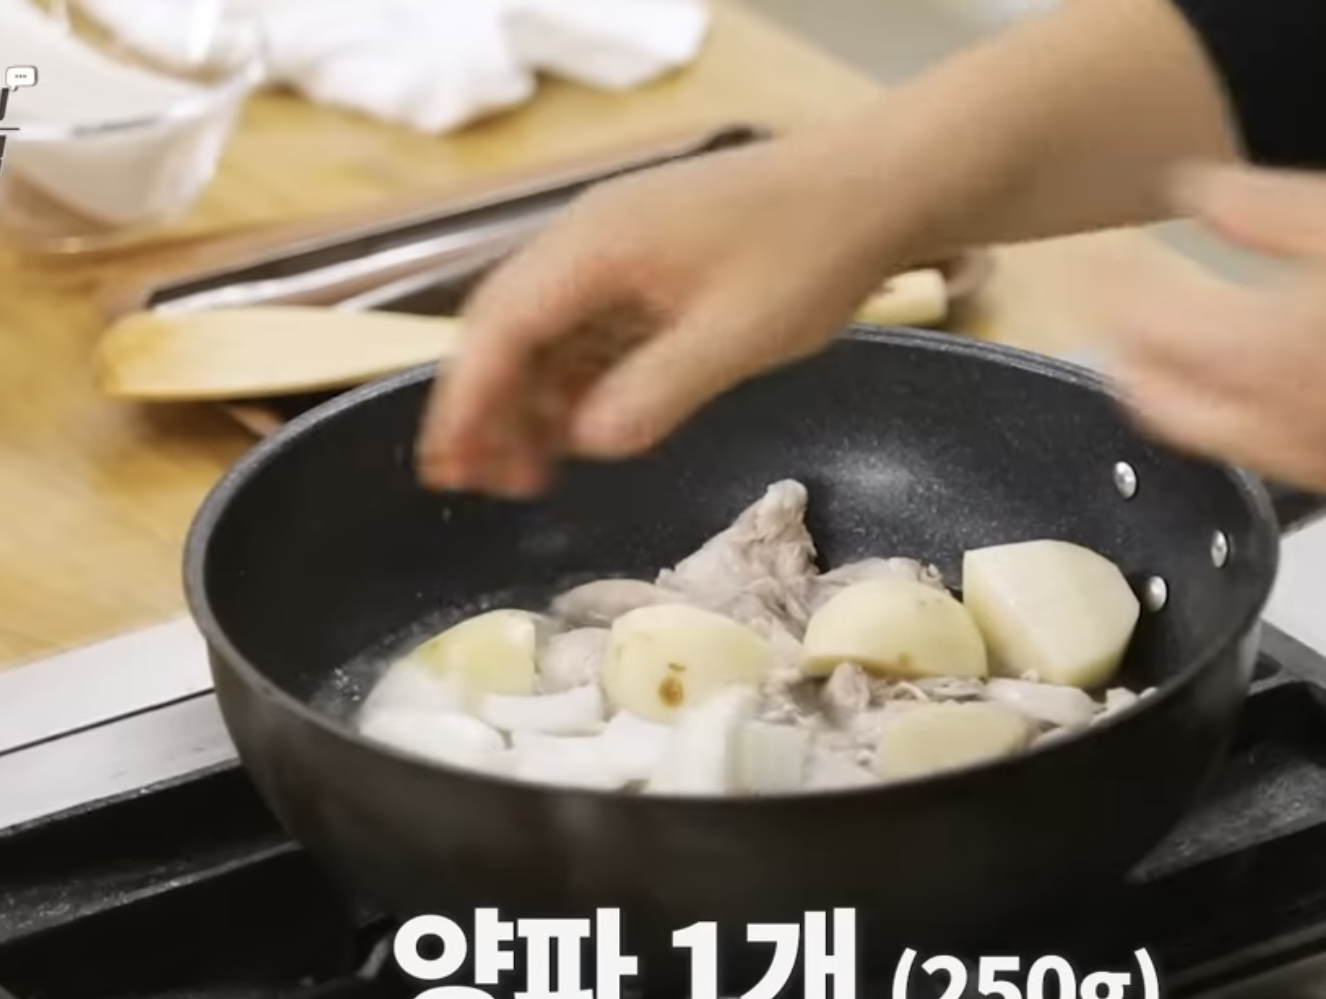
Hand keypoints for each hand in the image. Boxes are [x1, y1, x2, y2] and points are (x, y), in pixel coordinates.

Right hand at [417, 141, 914, 495]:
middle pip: (505, 328)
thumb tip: (588, 443)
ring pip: (543, 331)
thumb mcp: (736, 339)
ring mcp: (617, 248)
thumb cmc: (810, 253)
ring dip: (528, 399)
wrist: (875, 186)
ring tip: (528, 474)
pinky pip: (587, 326)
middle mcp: (588, 240)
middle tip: (478, 484)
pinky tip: (580, 430)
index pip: (498, 330)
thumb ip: (655, 394)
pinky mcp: (648, 263)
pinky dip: (573, 380)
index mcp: (594, 248)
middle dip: (485, 407)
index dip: (467, 404)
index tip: (449, 467)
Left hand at [1090, 164, 1325, 500]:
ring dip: (1171, 397)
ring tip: (1174, 349)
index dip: (1103, 296)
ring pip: (1206, 440)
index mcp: (1259, 356)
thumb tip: (1185, 192)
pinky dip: (1235, 422)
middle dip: (1119, 360)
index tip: (1087, 269)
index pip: (1140, 332)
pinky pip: (1265, 459)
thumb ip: (1258, 208)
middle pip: (1151, 407)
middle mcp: (1267, 429)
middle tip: (1111, 320)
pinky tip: (1265, 383)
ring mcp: (1311, 471)